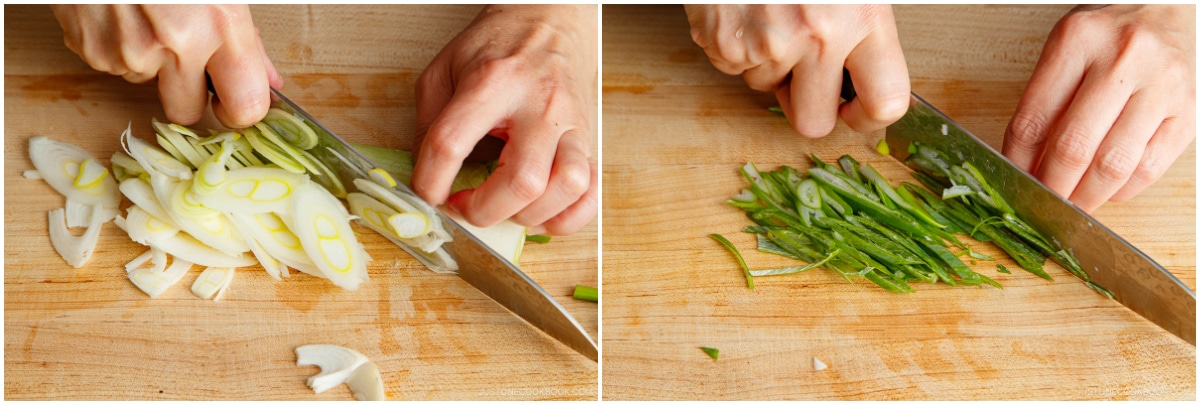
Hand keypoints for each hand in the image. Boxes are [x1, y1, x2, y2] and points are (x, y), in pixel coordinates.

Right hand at [51, 5, 282, 127]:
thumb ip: (248, 42)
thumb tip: (270, 83)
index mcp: (220, 26)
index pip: (245, 107)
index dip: (240, 111)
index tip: (234, 102)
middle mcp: (177, 44)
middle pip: (187, 112)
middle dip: (190, 95)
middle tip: (189, 63)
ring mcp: (130, 50)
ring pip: (147, 84)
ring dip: (152, 62)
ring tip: (149, 16)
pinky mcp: (91, 48)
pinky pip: (114, 65)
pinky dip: (120, 46)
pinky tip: (123, 12)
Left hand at [412, 5, 597, 235]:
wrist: (548, 18)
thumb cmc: (499, 43)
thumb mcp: (445, 69)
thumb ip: (430, 122)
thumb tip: (428, 174)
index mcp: (494, 82)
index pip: (452, 143)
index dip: (431, 181)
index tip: (428, 193)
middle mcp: (539, 105)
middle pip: (522, 180)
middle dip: (484, 210)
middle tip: (466, 204)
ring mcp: (571, 124)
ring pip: (566, 187)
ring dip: (529, 213)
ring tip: (505, 205)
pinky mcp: (588, 138)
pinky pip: (592, 192)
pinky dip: (569, 215)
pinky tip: (541, 211)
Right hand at [684, 4, 909, 136]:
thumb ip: (863, 28)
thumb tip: (866, 82)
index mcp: (860, 17)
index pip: (885, 100)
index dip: (869, 117)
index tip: (857, 112)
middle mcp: (815, 37)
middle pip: (812, 123)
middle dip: (807, 106)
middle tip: (805, 80)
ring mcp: (763, 44)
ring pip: (766, 89)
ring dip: (769, 64)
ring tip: (769, 16)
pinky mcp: (721, 44)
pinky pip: (732, 67)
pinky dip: (736, 46)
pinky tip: (744, 11)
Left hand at [1003, 5, 1195, 212]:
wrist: (1167, 9)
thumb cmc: (1108, 33)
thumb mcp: (1065, 48)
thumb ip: (1044, 100)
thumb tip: (1024, 164)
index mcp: (1078, 39)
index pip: (1033, 119)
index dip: (1018, 162)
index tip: (1014, 181)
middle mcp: (1123, 59)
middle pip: (1074, 146)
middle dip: (1052, 186)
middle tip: (1042, 202)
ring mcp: (1163, 85)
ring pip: (1114, 164)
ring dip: (1087, 196)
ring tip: (1072, 203)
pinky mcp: (1190, 111)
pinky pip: (1150, 167)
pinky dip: (1122, 189)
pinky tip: (1107, 188)